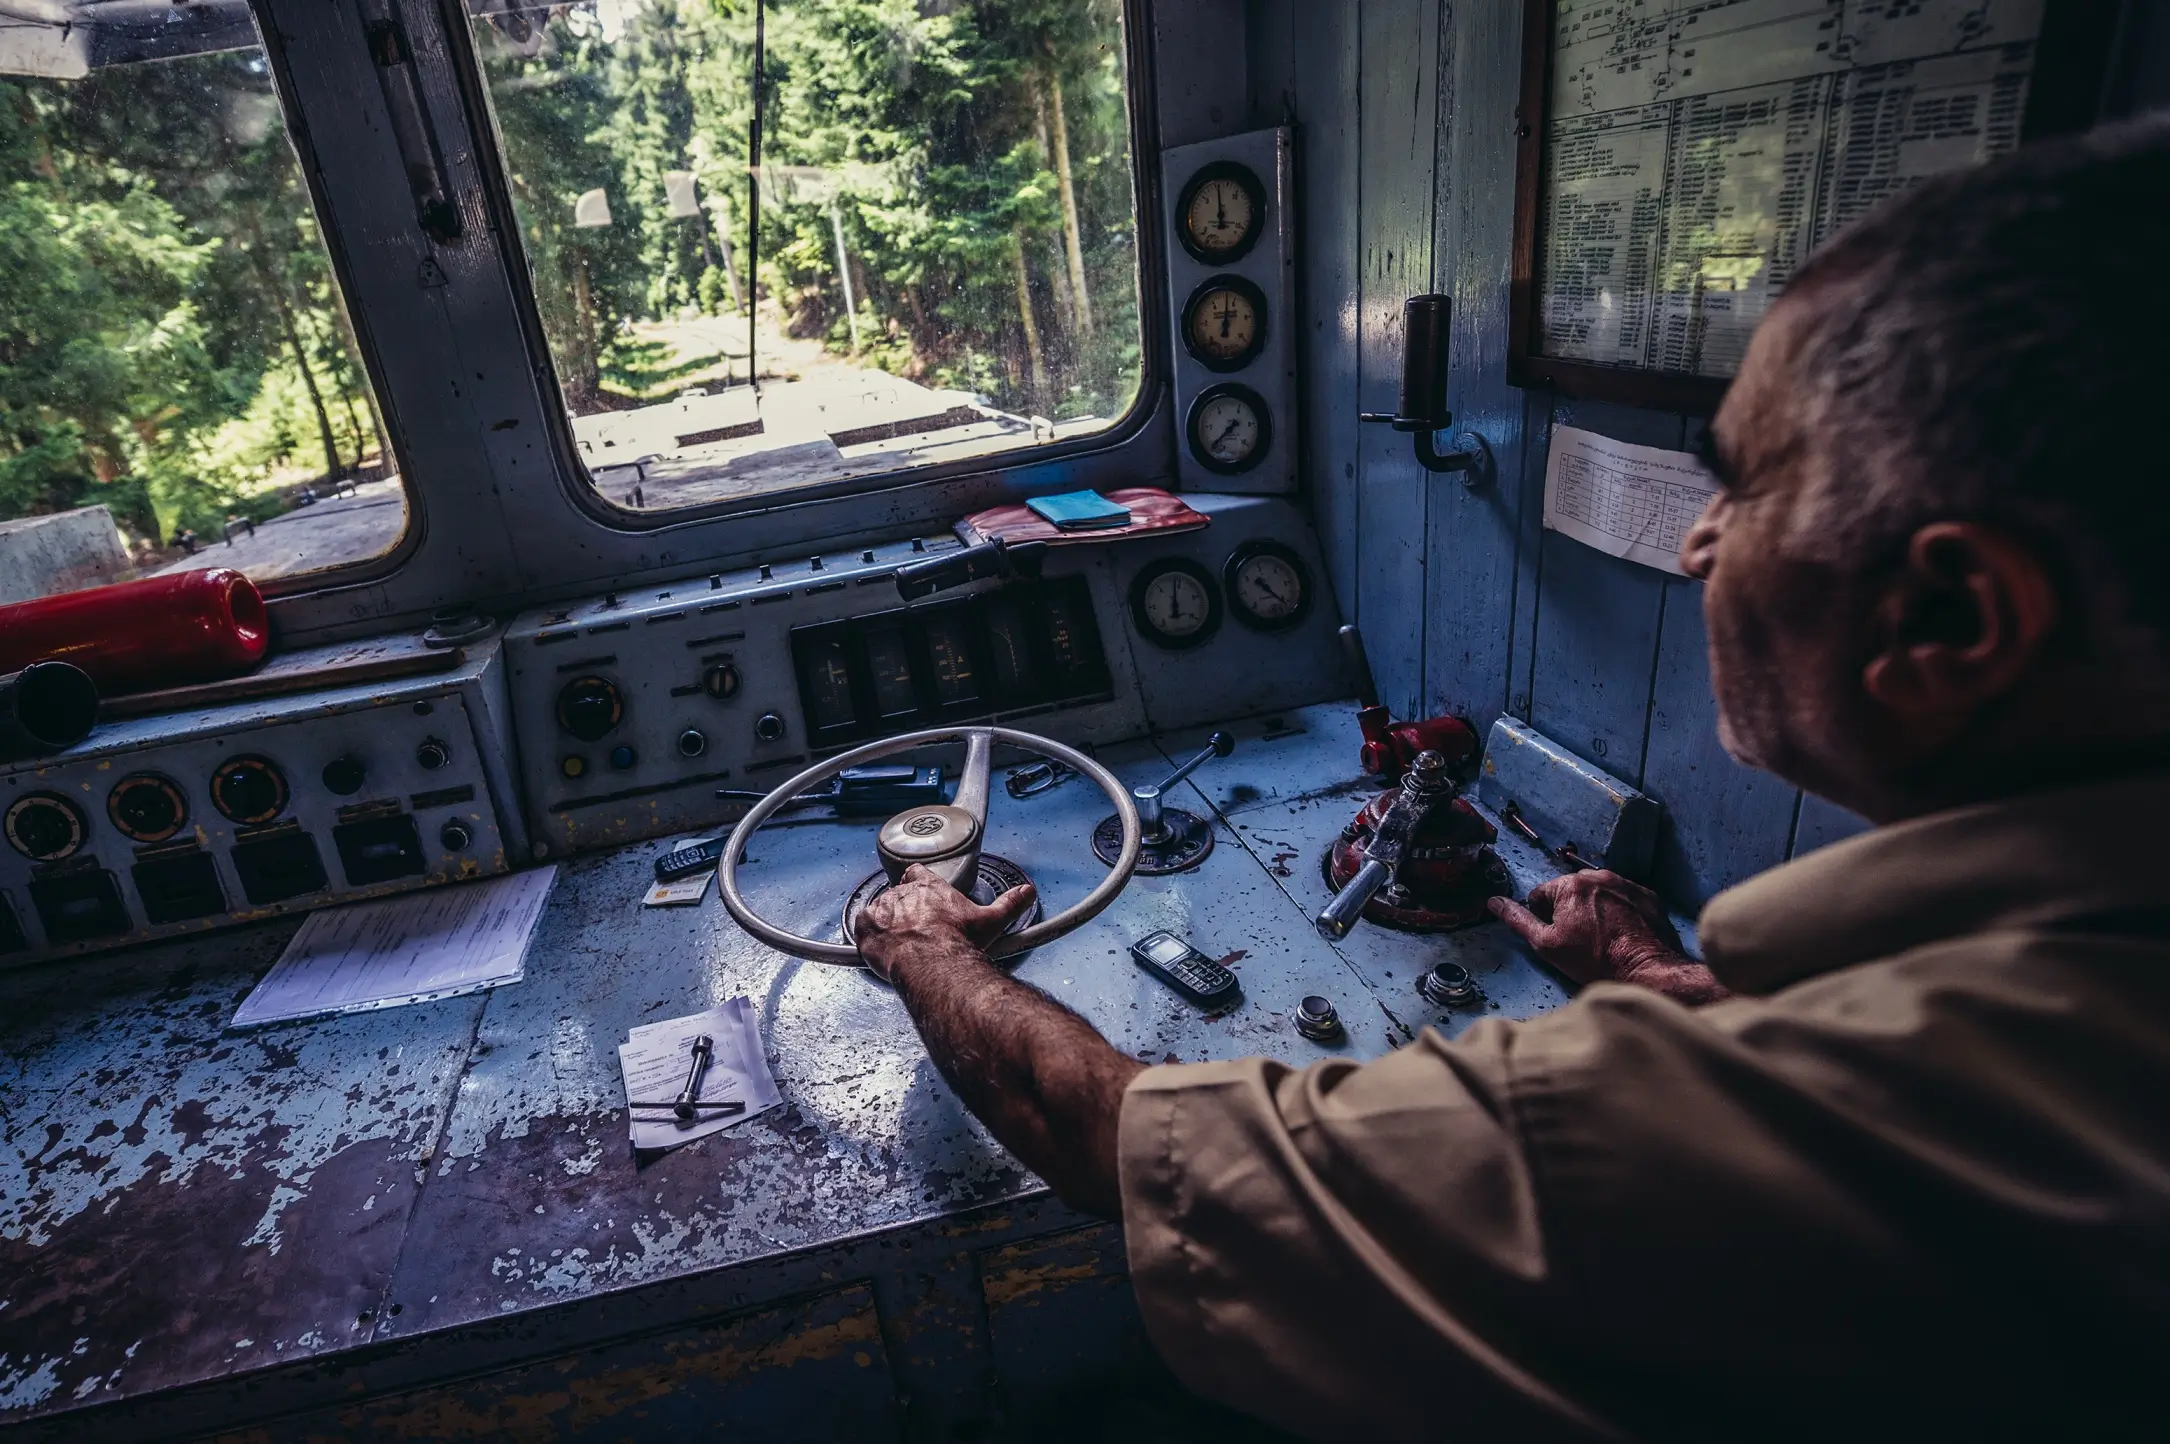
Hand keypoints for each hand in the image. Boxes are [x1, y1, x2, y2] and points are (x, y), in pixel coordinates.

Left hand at [855, 863, 1037, 982]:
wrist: (933, 961)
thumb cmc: (958, 941)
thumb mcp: (991, 920)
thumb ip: (1009, 904)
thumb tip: (1027, 893)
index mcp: (929, 887)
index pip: (917, 874)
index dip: (917, 883)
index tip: (920, 890)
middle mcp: (903, 893)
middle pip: (899, 897)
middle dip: (904, 913)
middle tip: (916, 933)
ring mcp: (882, 909)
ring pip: (880, 913)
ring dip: (887, 926)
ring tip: (899, 945)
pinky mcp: (866, 927)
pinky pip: (861, 927)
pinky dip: (868, 936)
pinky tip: (879, 948)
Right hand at [1488, 870, 1726, 1002]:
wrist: (1647, 970)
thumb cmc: (1594, 960)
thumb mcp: (1547, 946)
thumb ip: (1518, 920)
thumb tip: (1493, 901)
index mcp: (1569, 885)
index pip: (1541, 895)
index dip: (1543, 919)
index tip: (1558, 937)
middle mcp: (1598, 876)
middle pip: (1571, 891)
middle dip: (1570, 911)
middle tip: (1580, 941)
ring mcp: (1626, 884)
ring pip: (1598, 894)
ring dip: (1596, 910)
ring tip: (1603, 939)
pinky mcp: (1648, 895)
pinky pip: (1624, 899)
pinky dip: (1620, 912)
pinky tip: (1623, 935)